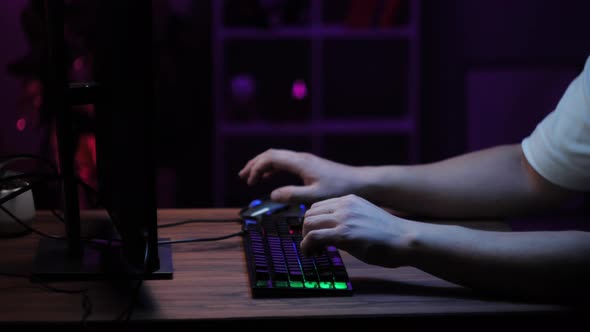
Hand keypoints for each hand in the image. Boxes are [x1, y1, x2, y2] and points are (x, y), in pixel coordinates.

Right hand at [238, 149, 359, 202]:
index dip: (256, 168)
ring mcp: (305, 160)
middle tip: (242, 176)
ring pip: (278, 157)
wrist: (359, 183)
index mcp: (300, 163)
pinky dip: (273, 168)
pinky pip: (285, 162)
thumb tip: (273, 194)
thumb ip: (292, 195)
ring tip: (251, 176)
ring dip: (263, 165)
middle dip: (255, 164)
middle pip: (271, 155)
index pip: (270, 158)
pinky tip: (270, 177)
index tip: (249, 182)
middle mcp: (301, 158)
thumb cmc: (340, 189)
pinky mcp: (309, 165)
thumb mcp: (315, 196)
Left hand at [301, 194, 415, 267]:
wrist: (405, 239)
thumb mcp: (365, 217)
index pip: (319, 206)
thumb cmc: (389, 235)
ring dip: (305, 239)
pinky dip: (306, 247)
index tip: (316, 236)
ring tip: (314, 251)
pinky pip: (313, 237)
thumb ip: (348, 220)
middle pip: (309, 213)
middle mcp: (344, 205)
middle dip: (306, 230)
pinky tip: (313, 254)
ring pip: (308, 223)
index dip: (313, 222)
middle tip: (313, 246)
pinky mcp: (343, 233)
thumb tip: (332, 233)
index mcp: (350, 199)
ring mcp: (343, 218)